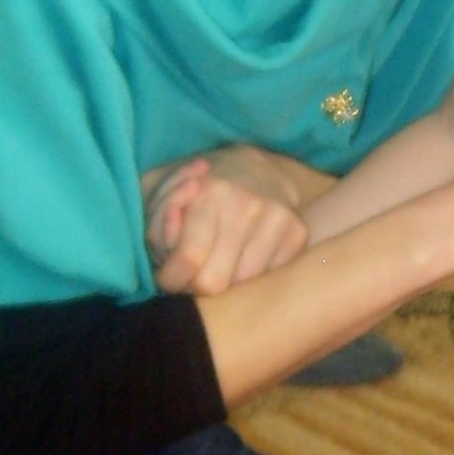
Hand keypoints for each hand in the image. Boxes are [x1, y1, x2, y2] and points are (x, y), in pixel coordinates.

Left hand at [143, 145, 309, 295]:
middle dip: (195, 285)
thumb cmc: (194, 187)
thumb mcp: (158, 192)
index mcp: (210, 192)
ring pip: (242, 287)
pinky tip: (241, 258)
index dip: (172, 278)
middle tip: (191, 273)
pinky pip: (267, 280)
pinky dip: (250, 278)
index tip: (168, 276)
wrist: (253, 167)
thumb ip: (155, 221)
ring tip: (217, 262)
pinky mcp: (298, 234)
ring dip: (224, 284)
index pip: (189, 259)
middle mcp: (248, 205)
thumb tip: (172, 240)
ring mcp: (278, 219)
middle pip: (214, 282)